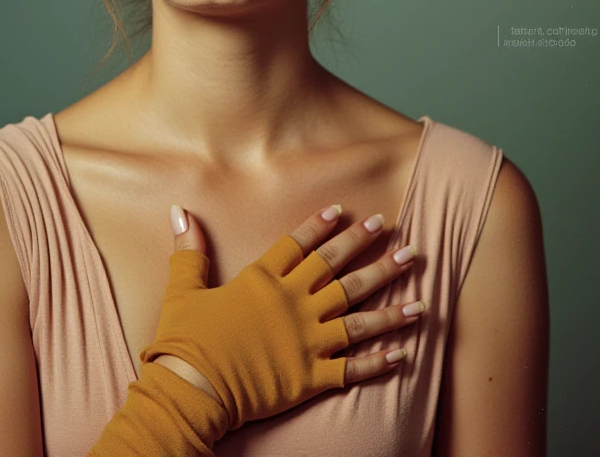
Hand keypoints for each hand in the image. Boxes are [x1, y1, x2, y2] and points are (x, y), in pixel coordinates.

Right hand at [146, 203, 422, 429]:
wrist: (194, 388)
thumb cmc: (186, 340)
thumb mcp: (184, 288)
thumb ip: (189, 250)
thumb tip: (180, 211)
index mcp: (263, 280)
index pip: (299, 244)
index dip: (321, 226)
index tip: (345, 211)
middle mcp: (292, 303)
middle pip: (337, 270)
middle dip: (367, 248)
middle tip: (393, 231)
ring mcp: (306, 339)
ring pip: (357, 315)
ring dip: (390, 303)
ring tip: (419, 293)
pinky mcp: (312, 375)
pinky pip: (354, 366)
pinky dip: (380, 360)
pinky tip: (404, 351)